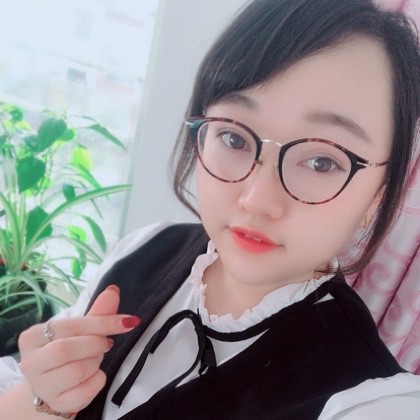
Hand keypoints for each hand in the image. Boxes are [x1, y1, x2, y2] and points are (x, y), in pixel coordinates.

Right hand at [18, 285, 139, 413]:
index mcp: (32, 337)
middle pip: (68, 349)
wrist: (55, 387)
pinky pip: (87, 390)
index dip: (104, 323)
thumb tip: (113, 290)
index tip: (129, 322)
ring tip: (94, 360)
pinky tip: (93, 377)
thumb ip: (97, 313)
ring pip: (79, 370)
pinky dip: (98, 380)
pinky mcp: (57, 403)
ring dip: (96, 363)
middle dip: (96, 345)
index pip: (72, 326)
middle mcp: (30, 362)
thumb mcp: (80, 330)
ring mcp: (42, 386)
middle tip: (104, 345)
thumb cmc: (68, 353)